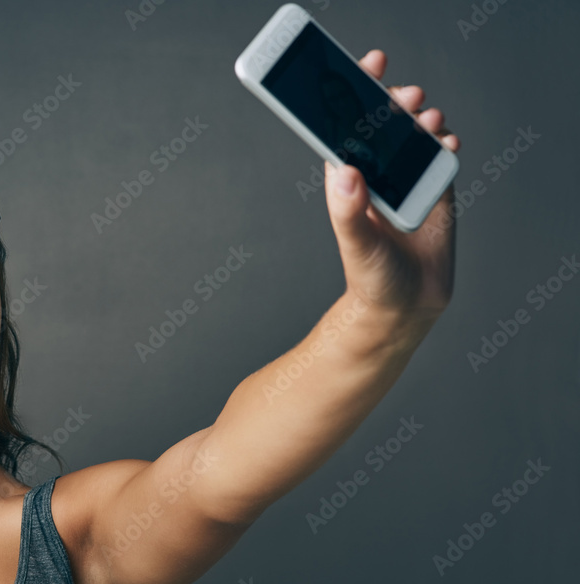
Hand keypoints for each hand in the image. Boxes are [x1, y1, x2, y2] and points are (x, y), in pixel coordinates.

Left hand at [323, 49, 460, 322]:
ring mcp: (406, 180)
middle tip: (408, 95)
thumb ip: (347, 211)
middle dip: (396, 101)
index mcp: (348, 178)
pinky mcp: (435, 191)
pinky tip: (448, 144)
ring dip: (423, 120)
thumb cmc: (370, 276)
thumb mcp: (356, 244)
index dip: (357, 92)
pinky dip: (446, 145)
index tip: (370, 65)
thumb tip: (346, 170)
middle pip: (385, 124)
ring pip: (415, 136)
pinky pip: (441, 158)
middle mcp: (376, 174)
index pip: (348, 126)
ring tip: (429, 119)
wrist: (404, 306)